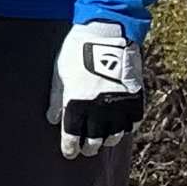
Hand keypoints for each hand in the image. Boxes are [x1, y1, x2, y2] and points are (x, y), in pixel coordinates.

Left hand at [51, 22, 146, 157]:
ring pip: (115, 133)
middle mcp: (99, 109)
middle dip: (89, 147)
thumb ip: (55, 99)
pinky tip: (121, 127)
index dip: (70, 147)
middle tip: (86, 150)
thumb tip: (52, 119)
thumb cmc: (77, 51)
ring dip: (107, 140)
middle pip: (95, 139)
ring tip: (103, 141)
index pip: (72, 135)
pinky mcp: (134, 97)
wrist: (107, 32)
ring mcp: (119, 104)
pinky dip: (126, 127)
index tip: (69, 153)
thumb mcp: (59, 73)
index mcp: (77, 103)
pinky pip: (132, 121)